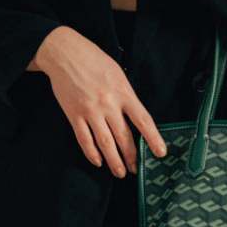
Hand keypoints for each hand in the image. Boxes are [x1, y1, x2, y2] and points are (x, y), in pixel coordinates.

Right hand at [36, 27, 167, 175]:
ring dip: (114, 161)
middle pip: (124, 137)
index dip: (153, 138)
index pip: (143, 120)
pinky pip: (84, 139)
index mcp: (123, 92)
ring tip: (119, 172)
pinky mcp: (74, 115)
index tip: (160, 152)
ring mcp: (90, 111)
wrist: (65, 53)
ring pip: (105, 143)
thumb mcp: (117, 72)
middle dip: (131, 157)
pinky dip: (92, 153)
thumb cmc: (92, 59)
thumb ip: (125, 94)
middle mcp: (108, 104)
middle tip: (135, 169)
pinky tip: (98, 161)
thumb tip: (134, 115)